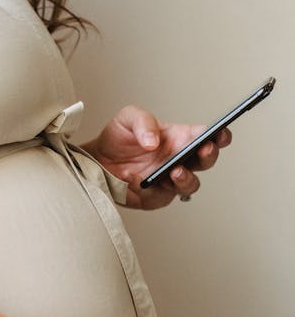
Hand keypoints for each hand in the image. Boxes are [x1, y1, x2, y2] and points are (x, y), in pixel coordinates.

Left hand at [82, 105, 231, 209]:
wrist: (95, 162)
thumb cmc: (117, 139)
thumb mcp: (127, 119)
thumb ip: (142, 122)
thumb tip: (154, 141)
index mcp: (179, 138)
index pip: (206, 136)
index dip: (219, 135)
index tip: (220, 133)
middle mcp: (179, 160)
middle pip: (206, 160)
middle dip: (209, 155)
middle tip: (204, 149)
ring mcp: (169, 180)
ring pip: (191, 184)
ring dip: (187, 178)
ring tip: (174, 170)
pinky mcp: (156, 197)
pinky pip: (163, 197)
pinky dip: (155, 190)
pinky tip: (145, 180)